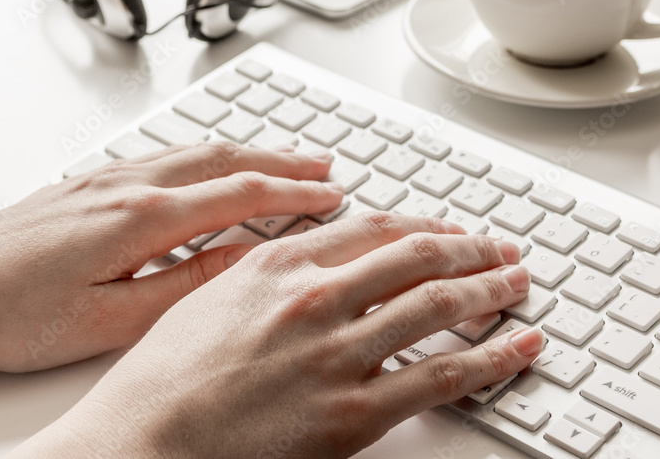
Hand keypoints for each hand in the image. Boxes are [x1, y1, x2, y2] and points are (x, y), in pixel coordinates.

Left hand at [0, 143, 342, 374]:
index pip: (241, 193)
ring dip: (248, 150)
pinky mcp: (86, 182)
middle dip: (284, 159)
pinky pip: (165, 155)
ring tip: (284, 158)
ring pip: (195, 149)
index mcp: (142, 218)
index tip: (333, 194)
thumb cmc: (8, 315)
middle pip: (225, 157)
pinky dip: (207, 155)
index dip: (296, 193)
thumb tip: (243, 255)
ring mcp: (105, 176)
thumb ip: (186, 283)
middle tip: (326, 164)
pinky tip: (210, 166)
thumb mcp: (110, 320)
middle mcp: (127, 184)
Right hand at [13, 213, 539, 458]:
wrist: (141, 443)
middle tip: (499, 248)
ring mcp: (337, 355)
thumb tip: (314, 259)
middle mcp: (315, 300)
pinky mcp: (352, 414)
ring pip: (439, 306)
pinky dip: (490, 360)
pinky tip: (518, 348)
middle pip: (417, 256)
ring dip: (490, 290)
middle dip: (470, 248)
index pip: (374, 227)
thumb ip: (268, 273)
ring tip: (517, 283)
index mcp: (279, 266)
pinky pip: (440, 378)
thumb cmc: (163, 379)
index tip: (447, 228)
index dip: (424, 224)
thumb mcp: (210, 299)